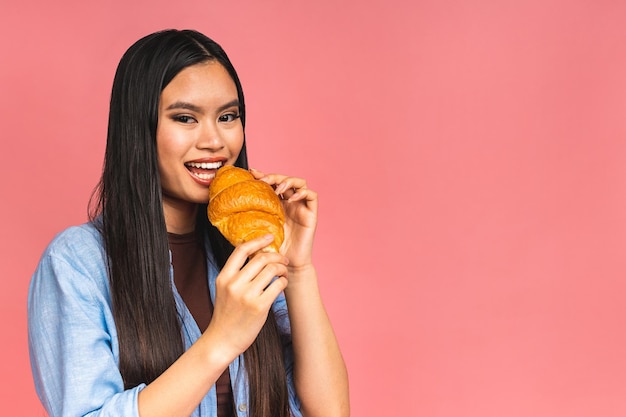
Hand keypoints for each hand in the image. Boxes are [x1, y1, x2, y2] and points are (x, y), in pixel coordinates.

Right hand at [205, 234, 288, 360]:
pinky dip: (283, 282)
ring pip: (271, 270)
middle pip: (260, 258)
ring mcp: (247, 295)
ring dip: (282, 269)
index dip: (257, 241)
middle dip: (276, 256)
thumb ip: (236, 275)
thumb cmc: (226, 315)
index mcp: (224, 277)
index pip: (241, 250)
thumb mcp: (224, 290)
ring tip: (284, 272)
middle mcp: (234, 284)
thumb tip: (256, 257)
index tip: (270, 237)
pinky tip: (282, 284)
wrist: (222, 341)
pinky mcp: (259, 307)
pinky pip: (278, 285)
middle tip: (283, 259)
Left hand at [250, 168, 317, 269]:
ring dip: (288, 181)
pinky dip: (303, 192)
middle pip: (285, 179)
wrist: (288, 266)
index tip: (251, 173)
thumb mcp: (256, 233)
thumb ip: (248, 223)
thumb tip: (225, 216)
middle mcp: (290, 204)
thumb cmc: (272, 252)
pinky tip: (291, 197)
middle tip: (263, 181)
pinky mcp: (311, 214)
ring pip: (300, 183)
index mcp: (277, 205)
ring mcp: (301, 208)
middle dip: (274, 176)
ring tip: (278, 188)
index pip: (272, 184)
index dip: (263, 175)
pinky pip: (312, 196)